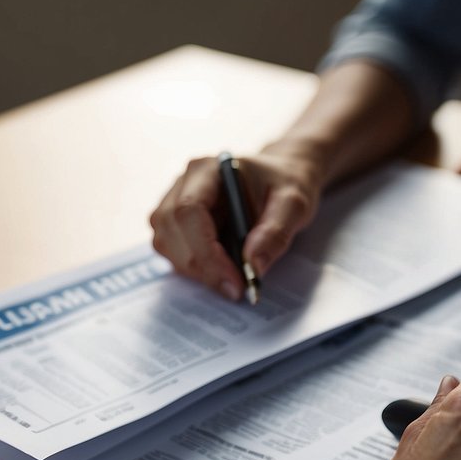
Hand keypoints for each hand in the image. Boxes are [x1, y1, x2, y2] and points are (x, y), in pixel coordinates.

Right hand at [149, 144, 323, 300]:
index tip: (234, 280)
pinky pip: (172, 252)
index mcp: (207, 170)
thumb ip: (276, 231)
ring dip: (197, 271)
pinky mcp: (175, 225)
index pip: (189, 210)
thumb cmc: (283, 185)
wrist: (277, 180)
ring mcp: (172, 204)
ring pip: (166, 245)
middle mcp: (182, 184)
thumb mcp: (294, 203)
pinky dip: (196, 269)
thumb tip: (252, 265)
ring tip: (233, 279)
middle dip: (202, 268)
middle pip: (170, 231)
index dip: (207, 251)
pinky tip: (222, 270)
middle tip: (237, 289)